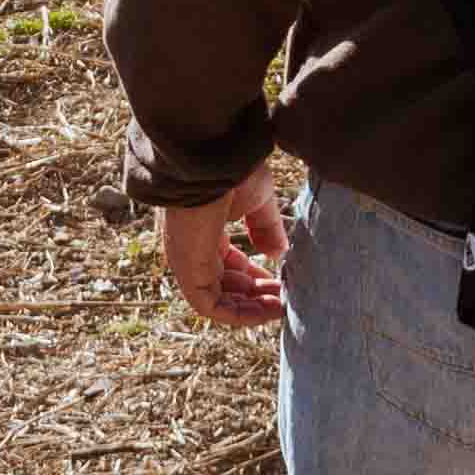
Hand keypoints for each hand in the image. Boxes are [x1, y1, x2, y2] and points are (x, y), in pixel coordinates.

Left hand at [159, 169, 288, 329]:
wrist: (211, 161)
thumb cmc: (233, 173)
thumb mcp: (258, 201)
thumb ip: (266, 228)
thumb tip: (277, 253)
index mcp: (206, 230)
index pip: (228, 264)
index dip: (254, 277)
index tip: (281, 282)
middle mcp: (194, 249)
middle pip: (225, 285)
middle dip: (256, 295)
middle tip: (286, 298)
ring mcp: (189, 262)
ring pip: (219, 300)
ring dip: (252, 308)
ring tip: (282, 307)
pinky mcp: (188, 272)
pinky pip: (212, 307)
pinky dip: (241, 314)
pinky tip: (270, 309)